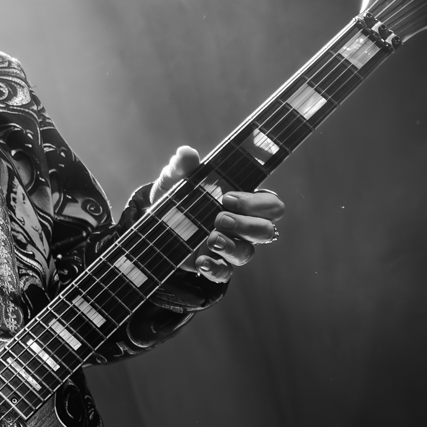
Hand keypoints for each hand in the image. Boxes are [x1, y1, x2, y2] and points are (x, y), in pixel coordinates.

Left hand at [150, 145, 284, 282]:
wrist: (155, 224)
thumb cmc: (177, 197)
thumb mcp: (176, 180)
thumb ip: (182, 167)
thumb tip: (186, 153)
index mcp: (243, 203)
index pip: (271, 205)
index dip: (256, 204)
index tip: (227, 197)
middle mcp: (243, 227)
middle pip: (266, 231)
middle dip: (246, 225)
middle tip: (219, 218)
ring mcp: (230, 248)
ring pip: (247, 254)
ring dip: (231, 246)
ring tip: (210, 238)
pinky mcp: (214, 265)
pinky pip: (224, 273)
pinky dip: (215, 269)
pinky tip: (201, 262)